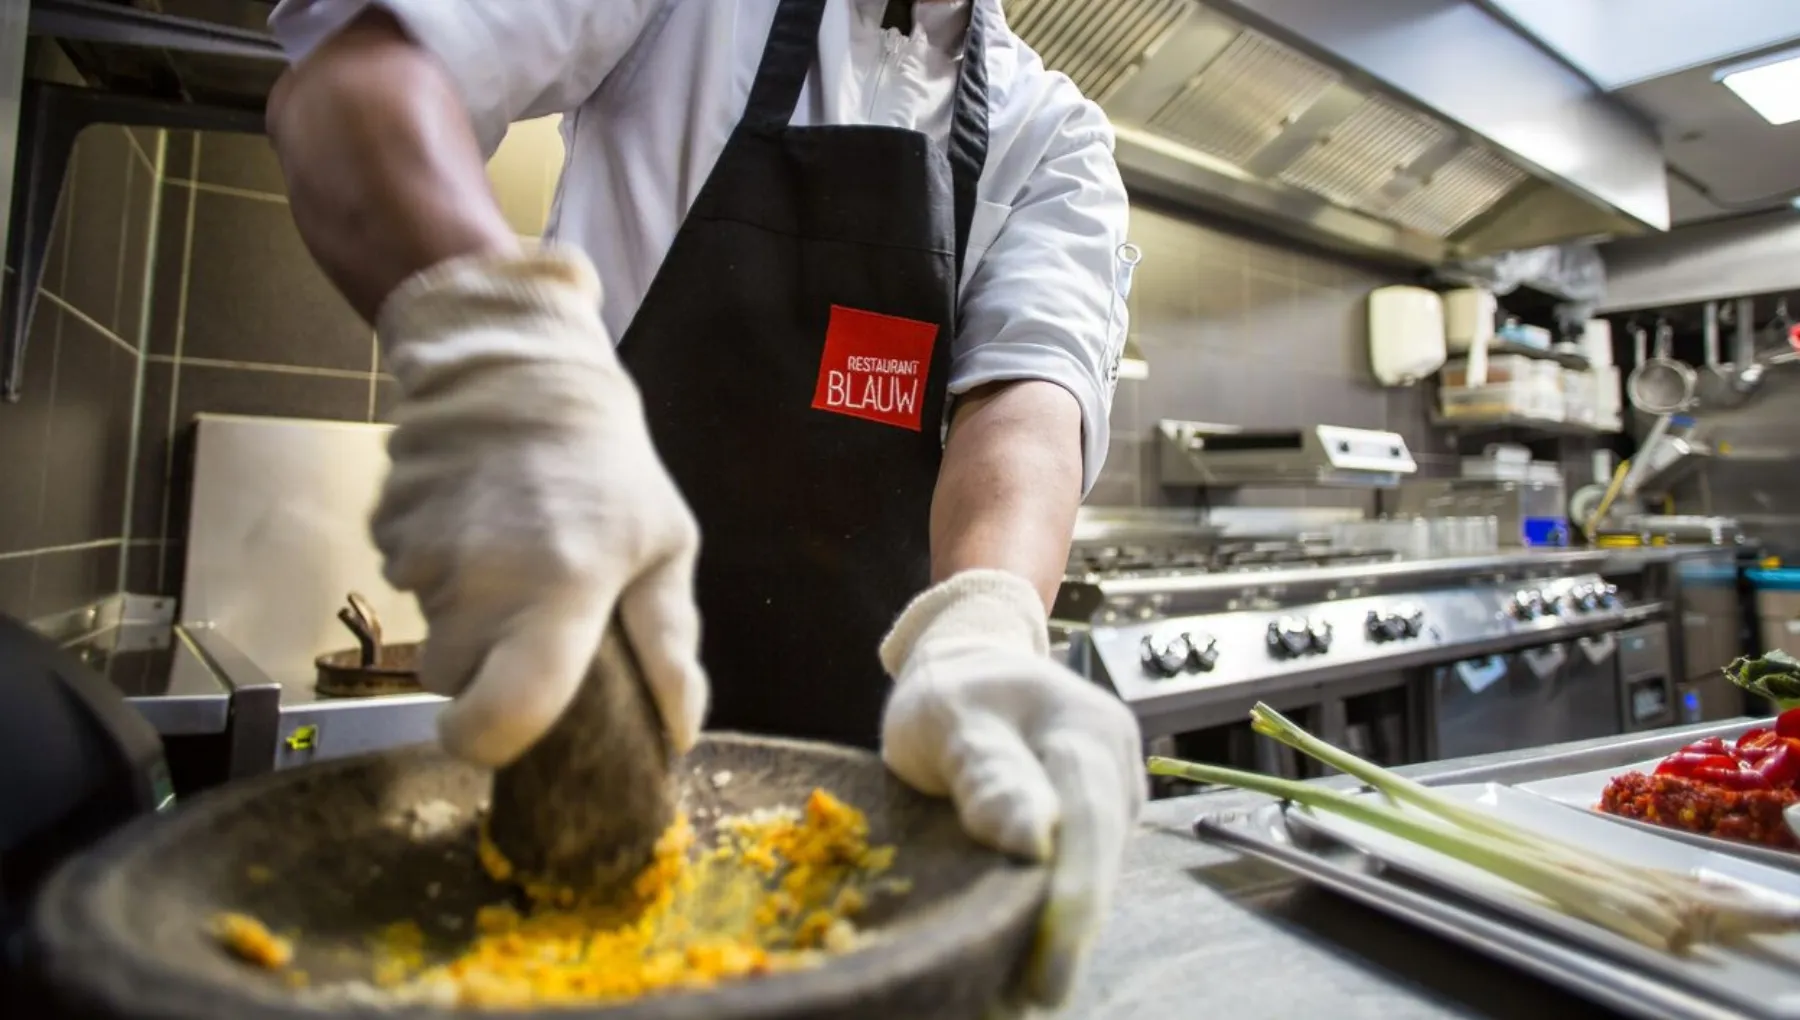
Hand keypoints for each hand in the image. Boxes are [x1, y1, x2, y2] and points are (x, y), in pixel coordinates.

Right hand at [372, 246, 707, 766]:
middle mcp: (483, 577)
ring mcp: (425, 547)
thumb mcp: (664, 546)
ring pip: (427, 631)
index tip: (496, 738)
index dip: (491, 742)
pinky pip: (403, 580)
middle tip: (529, 612)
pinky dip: (432, 568)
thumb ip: (668, 642)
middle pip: (454, 678)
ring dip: (461, 613)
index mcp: (561, 590)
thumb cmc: (610, 467)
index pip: (506, 709)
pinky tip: (472, 523)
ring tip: (508, 552)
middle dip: (484, 667)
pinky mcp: (387, 522)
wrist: (520, 368)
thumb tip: (680, 732)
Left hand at [879, 570, 1143, 1009]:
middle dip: (1071, 931)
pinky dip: (1062, 906)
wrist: (970, 660)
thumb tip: (1033, 842)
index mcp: (1083, 728)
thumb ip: (986, 771)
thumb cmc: (950, 693)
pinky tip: (1034, 947)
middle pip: (1102, 856)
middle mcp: (1116, 759)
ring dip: (1067, 925)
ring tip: (1026, 986)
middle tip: (1033, 997)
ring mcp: (1117, 787)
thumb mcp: (948, 720)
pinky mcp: (1104, 812)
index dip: (1073, 899)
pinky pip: (1089, 864)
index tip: (1049, 967)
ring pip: (1099, 867)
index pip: (1088, 822)